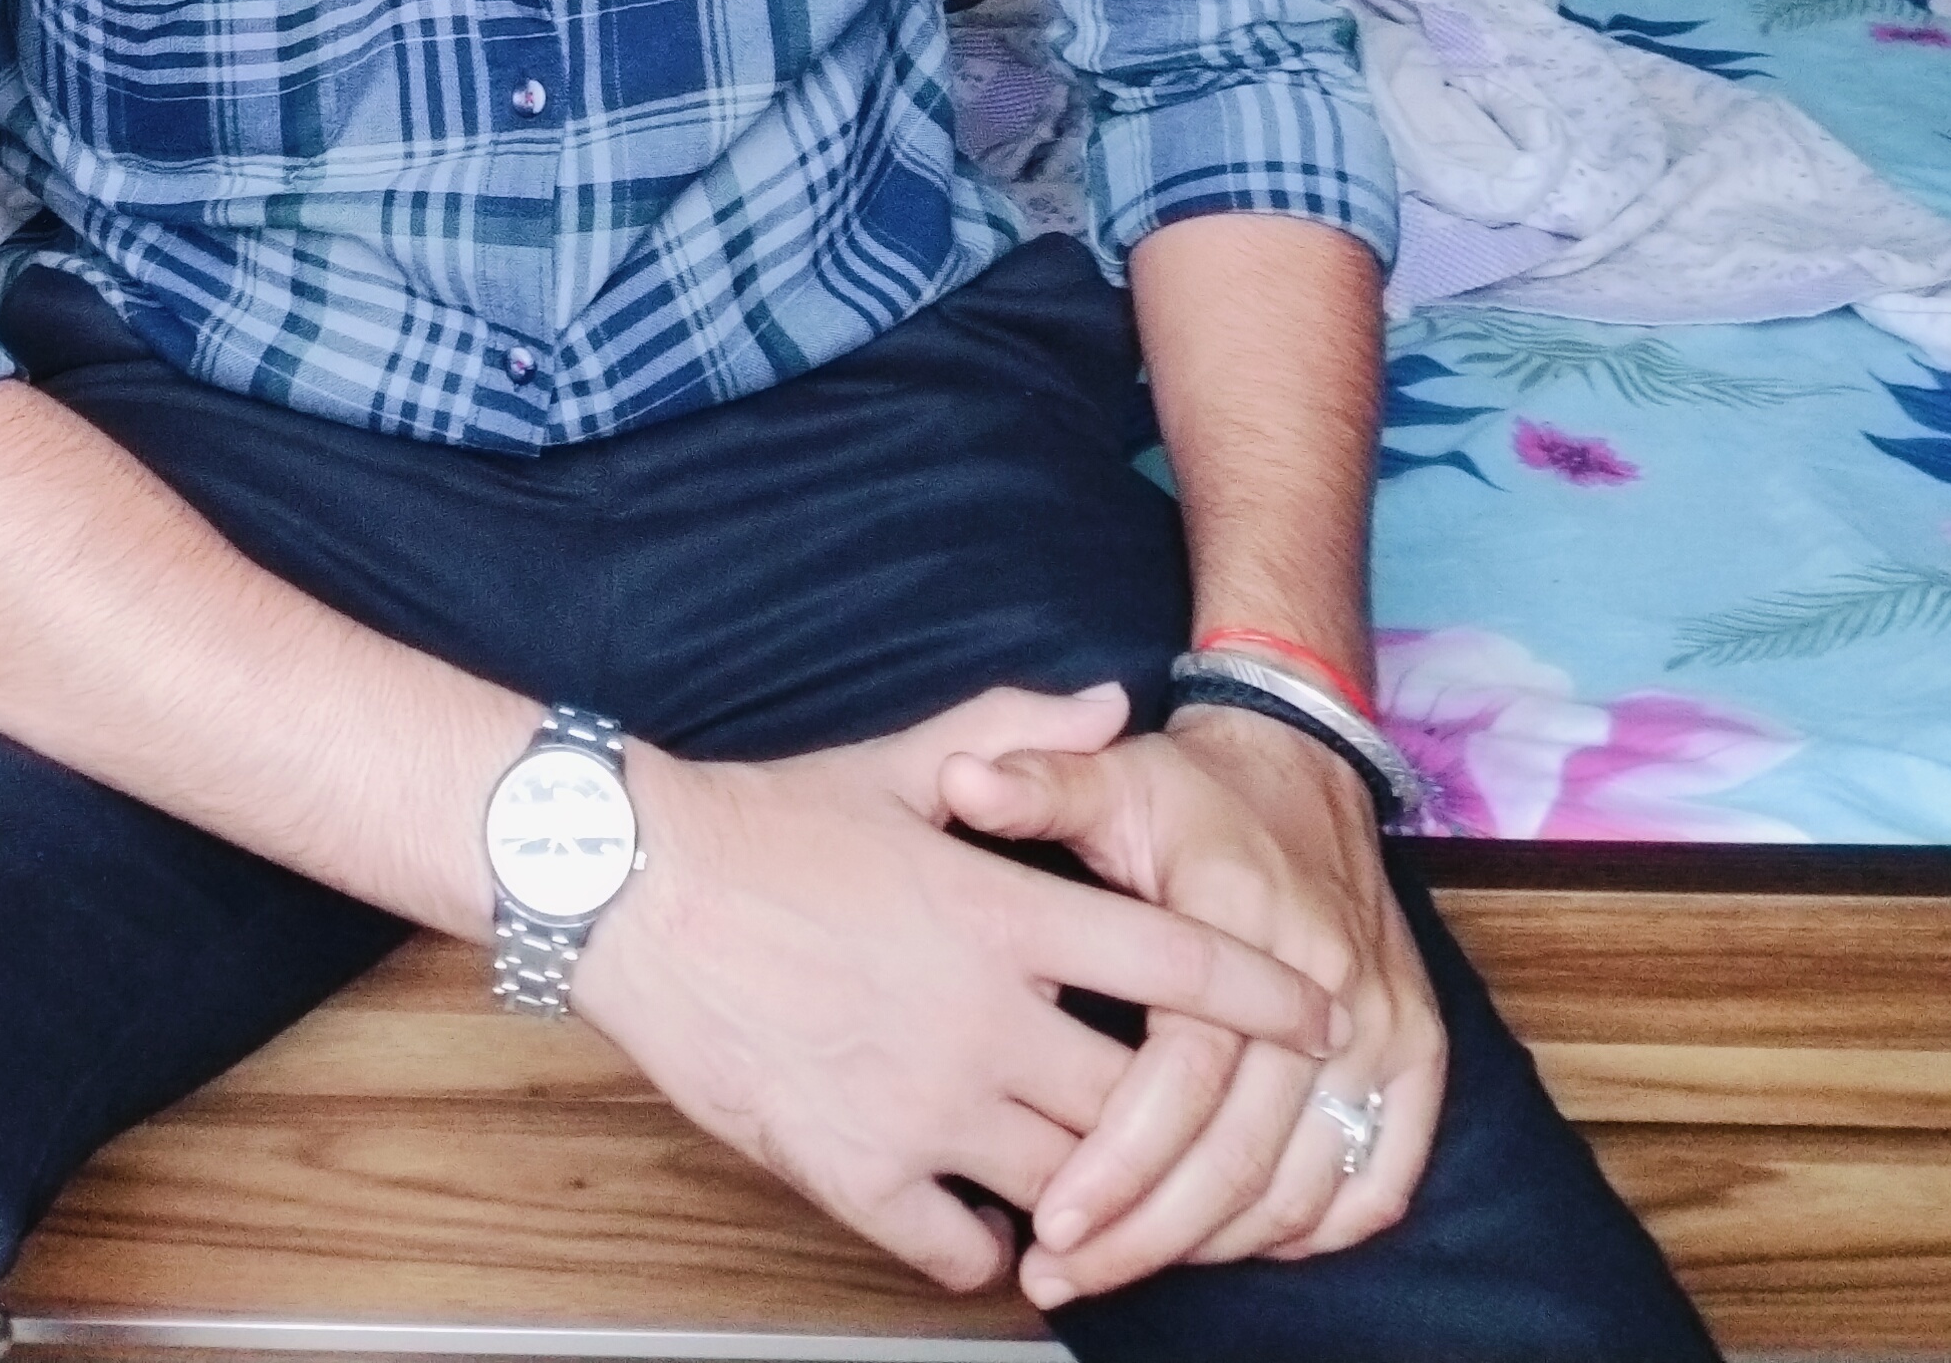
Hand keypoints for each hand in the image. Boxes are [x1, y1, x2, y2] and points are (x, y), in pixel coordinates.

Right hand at [569, 686, 1344, 1300]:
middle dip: (1180, 1116)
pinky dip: (989, 1247)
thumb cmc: (764, 821)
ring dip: (1096, 1189)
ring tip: (1103, 1180)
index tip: (1318, 1014)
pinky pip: (960, 1250)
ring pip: (1068, 1185)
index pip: (1173, 958)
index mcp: (996, 910)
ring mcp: (918, 1104)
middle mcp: (977, 1015)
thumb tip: (1112, 700)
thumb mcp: (897, 761)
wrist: (633, 884)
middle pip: (1140, 1099)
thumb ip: (1017, 735)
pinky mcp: (852, 1170)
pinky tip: (988, 1219)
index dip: (1261, 992)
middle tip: (1198, 1120)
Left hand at [938, 703, 1443, 1312]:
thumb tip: (960, 782)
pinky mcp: (1418, 1055)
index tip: (1047, 1219)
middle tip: (1061, 1273)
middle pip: (1240, 1152)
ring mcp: (1386, 1024)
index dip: (1116, 1158)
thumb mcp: (1109, 774)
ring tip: (1119, 1268)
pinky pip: (1374, 1183)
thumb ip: (1035, 783)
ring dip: (1213, 1245)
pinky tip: (1229, 1241)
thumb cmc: (1189, 789)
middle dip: (1145, 1232)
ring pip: (1302, 1186)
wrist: (1304, 763)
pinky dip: (1306, 1231)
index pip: (1184, 1074)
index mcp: (1244, 918)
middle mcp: (1328, 981)